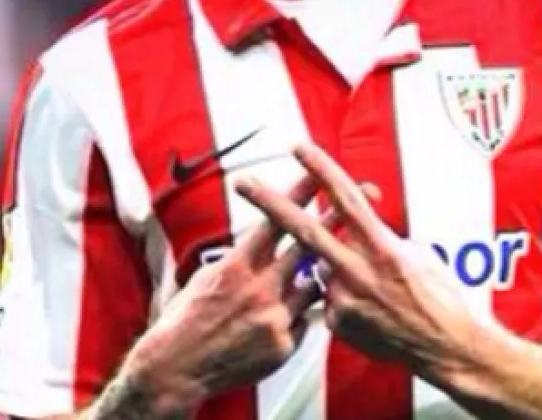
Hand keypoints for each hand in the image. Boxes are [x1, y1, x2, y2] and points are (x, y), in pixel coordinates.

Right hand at [124, 178, 323, 412]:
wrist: (177, 368)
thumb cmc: (186, 320)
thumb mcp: (207, 277)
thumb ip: (239, 260)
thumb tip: (257, 244)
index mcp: (238, 265)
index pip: (275, 220)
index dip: (299, 195)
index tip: (318, 174)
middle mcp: (260, 287)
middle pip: (308, 247)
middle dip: (335, 222)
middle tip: (364, 202)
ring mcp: (275, 317)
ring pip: (312, 289)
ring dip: (310, 284)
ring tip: (296, 288)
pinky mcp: (283, 345)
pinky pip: (300, 325)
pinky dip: (290, 323)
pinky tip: (264, 333)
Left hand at [236, 145, 482, 376]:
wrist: (447, 349)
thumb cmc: (442, 298)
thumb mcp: (419, 255)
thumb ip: (382, 238)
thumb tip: (360, 226)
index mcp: (383, 248)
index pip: (345, 200)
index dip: (321, 171)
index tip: (299, 148)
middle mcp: (360, 272)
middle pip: (306, 231)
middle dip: (271, 205)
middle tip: (244, 184)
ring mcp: (346, 299)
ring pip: (322, 269)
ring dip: (335, 268)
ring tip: (373, 287)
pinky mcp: (339, 323)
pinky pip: (330, 298)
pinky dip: (343, 297)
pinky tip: (371, 311)